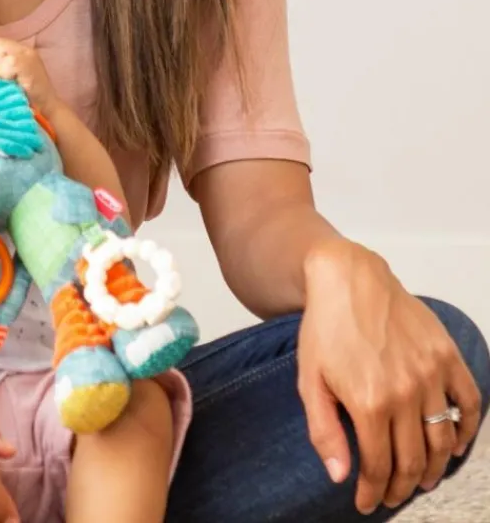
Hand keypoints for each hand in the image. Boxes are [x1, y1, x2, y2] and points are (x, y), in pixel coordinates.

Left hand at [0, 38, 57, 113]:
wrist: (47, 112)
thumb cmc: (21, 101)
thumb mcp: (1, 81)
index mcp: (12, 50)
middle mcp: (20, 48)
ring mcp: (27, 54)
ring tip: (2, 81)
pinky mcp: (30, 64)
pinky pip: (9, 62)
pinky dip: (5, 73)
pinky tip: (10, 82)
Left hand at [298, 239, 481, 513]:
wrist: (348, 279)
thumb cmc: (325, 326)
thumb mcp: (309, 379)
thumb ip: (324, 429)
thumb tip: (339, 475)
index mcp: (368, 401)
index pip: (379, 466)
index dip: (373, 491)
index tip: (366, 503)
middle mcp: (405, 393)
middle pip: (413, 460)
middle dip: (401, 487)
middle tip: (392, 496)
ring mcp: (430, 375)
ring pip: (443, 440)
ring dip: (434, 468)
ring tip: (420, 479)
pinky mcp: (447, 357)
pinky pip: (469, 404)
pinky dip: (466, 431)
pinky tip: (455, 445)